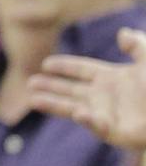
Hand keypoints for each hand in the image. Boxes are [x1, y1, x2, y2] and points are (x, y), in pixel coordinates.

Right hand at [28, 28, 145, 148]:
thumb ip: (138, 45)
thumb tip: (122, 33)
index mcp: (112, 78)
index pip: (82, 70)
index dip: (64, 66)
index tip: (45, 64)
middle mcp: (104, 96)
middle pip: (70, 89)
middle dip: (50, 86)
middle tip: (30, 83)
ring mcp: (106, 114)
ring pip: (73, 108)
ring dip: (53, 104)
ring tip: (33, 100)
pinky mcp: (113, 132)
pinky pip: (97, 125)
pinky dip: (88, 120)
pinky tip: (79, 112)